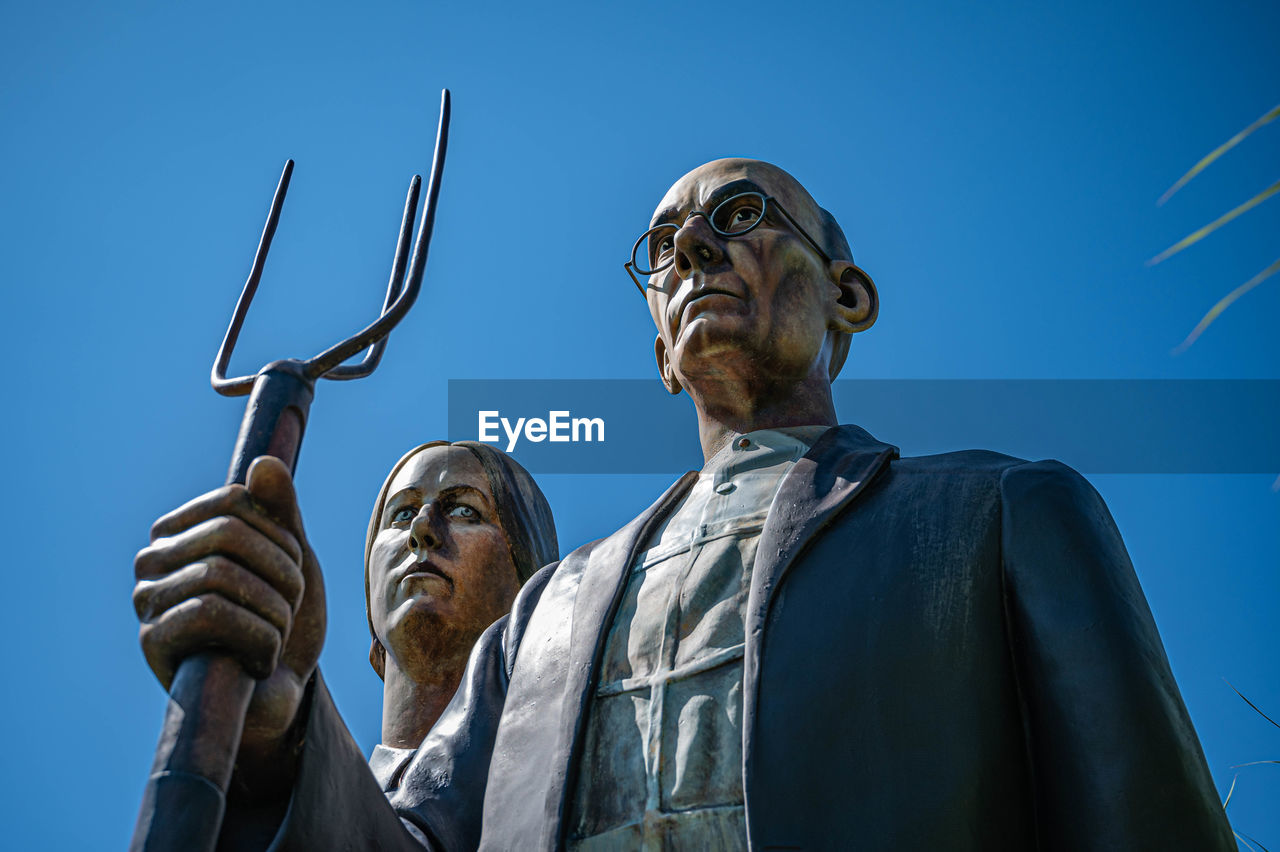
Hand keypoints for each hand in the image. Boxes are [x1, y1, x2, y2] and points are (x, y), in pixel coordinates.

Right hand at [133, 456, 326, 789]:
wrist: (280, 693)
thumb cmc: (282, 621)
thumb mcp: (293, 559)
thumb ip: (281, 512)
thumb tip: (264, 462)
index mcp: (183, 531)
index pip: (236, 499)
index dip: (281, 535)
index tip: (292, 569)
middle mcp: (153, 560)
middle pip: (230, 533)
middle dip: (282, 574)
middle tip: (290, 608)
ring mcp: (148, 600)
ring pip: (221, 574)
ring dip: (274, 610)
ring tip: (276, 636)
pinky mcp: (153, 642)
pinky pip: (209, 614)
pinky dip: (258, 638)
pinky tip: (260, 660)